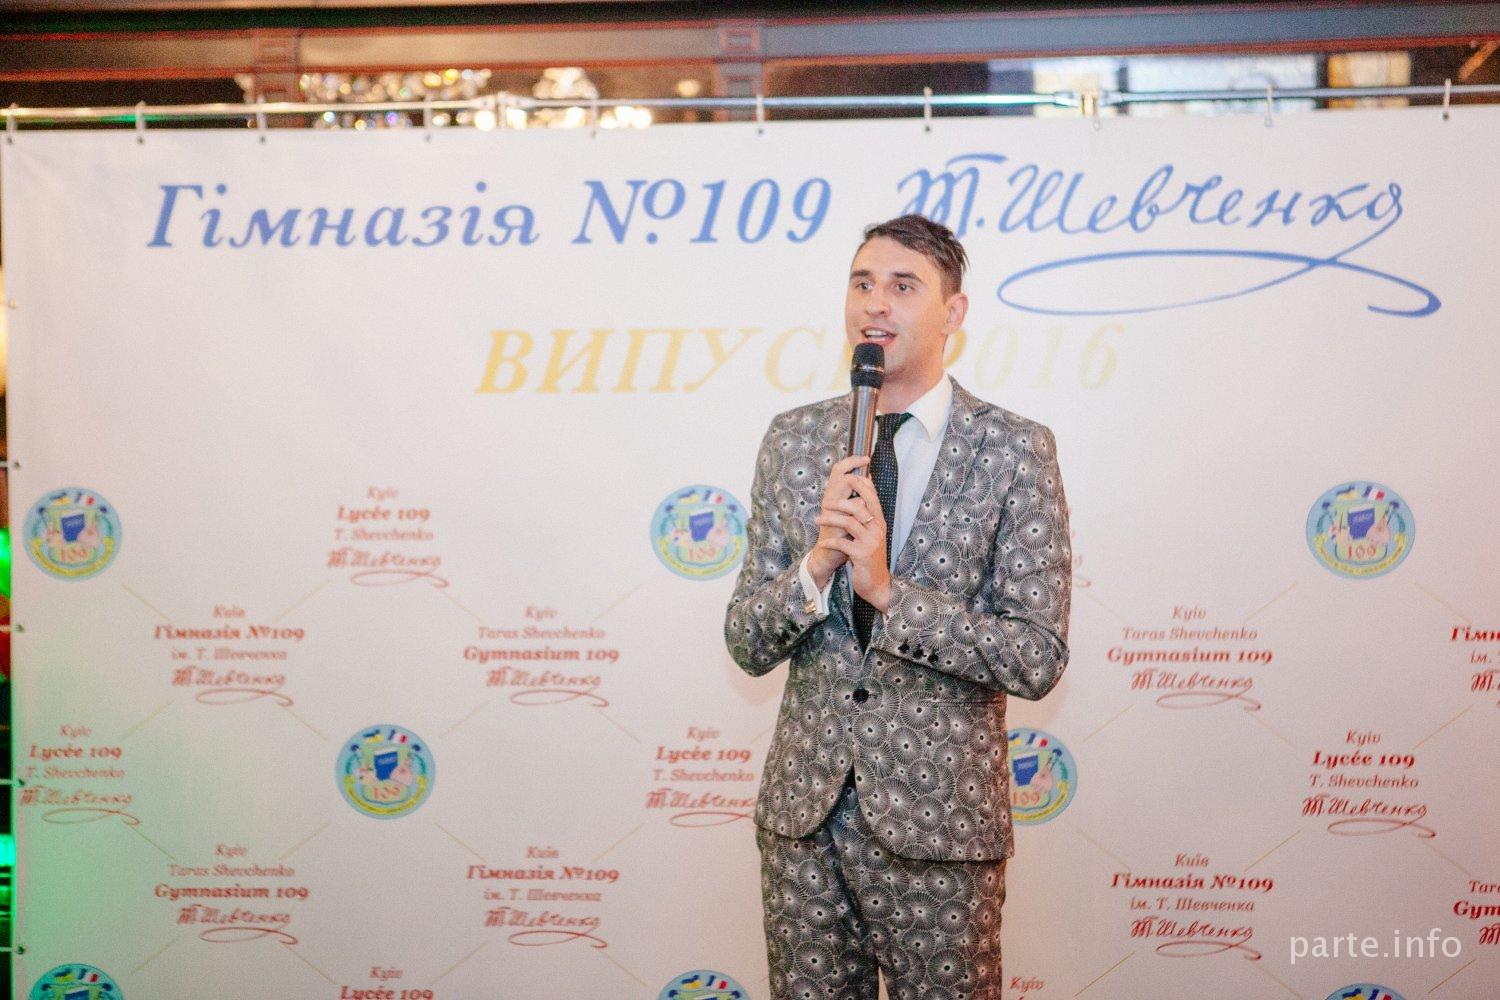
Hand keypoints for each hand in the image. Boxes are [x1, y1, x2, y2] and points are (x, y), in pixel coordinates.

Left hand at [811, 459, 891, 612]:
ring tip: (817, 520)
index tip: (846, 477)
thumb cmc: (870, 557)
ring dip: (830, 519)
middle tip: (825, 502)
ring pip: (848, 522)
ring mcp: (870, 542)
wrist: (877, 584)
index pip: (872, 497)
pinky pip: (842, 543)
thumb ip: (866, 518)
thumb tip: (858, 499)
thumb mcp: (871, 536)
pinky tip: (822, 544)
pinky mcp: (861, 555)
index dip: (860, 484)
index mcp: (879, 522)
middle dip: (840, 501)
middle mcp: (877, 529)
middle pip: (860, 506)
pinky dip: (829, 542)